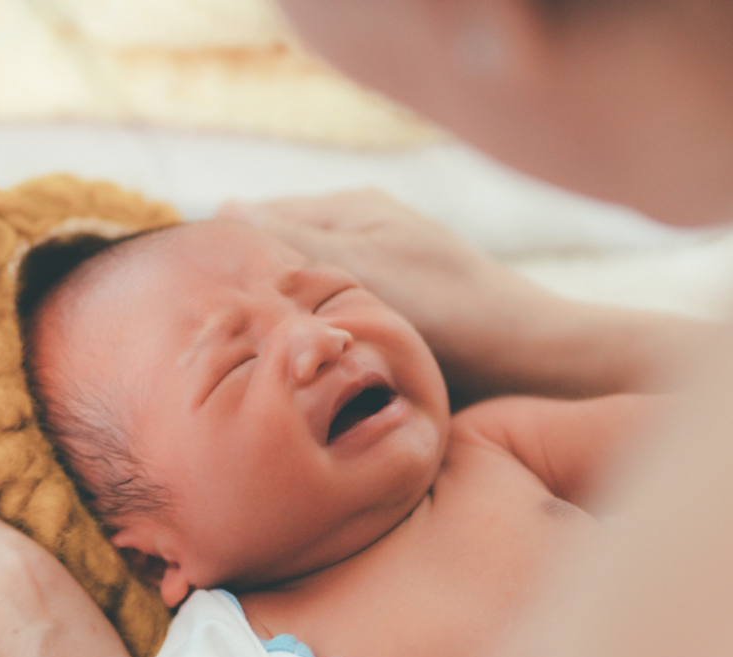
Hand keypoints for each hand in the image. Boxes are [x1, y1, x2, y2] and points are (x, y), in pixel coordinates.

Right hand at [217, 188, 561, 396]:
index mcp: (351, 212)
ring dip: (286, 324)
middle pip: (283, 261)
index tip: (209, 299)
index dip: (233, 255)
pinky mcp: (385, 321)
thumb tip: (224, 209)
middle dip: (258, 293)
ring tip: (261, 358)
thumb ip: (296, 241)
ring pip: (305, 298)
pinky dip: (314, 344)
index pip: (263, 219)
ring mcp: (373, 281)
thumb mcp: (362, 267)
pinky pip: (331, 327)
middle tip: (229, 338)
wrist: (523, 360)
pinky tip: (304, 371)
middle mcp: (359, 241)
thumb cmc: (449, 307)